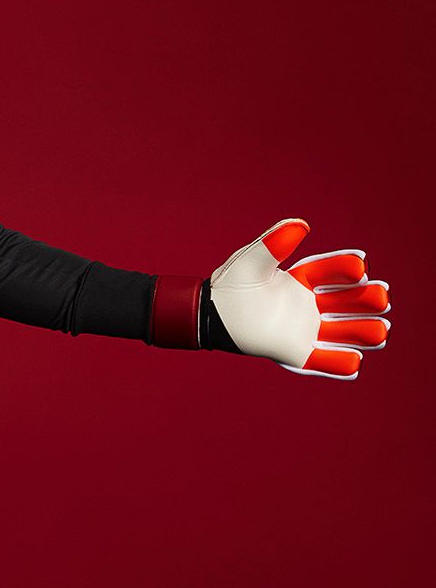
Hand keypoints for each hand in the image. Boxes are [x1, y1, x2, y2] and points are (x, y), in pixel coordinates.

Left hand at [209, 218, 390, 379]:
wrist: (207, 315)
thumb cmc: (230, 285)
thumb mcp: (250, 261)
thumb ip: (273, 245)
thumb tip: (301, 224)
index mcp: (303, 280)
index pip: (333, 272)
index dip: (347, 268)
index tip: (359, 266)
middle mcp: (311, 305)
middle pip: (349, 302)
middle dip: (368, 299)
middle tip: (380, 295)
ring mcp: (306, 330)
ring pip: (346, 332)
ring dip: (365, 332)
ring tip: (381, 331)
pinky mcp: (297, 352)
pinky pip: (325, 361)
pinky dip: (339, 362)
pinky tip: (353, 361)